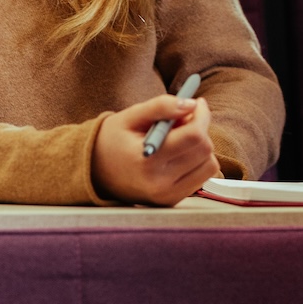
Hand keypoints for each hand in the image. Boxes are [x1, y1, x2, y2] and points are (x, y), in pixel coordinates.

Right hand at [90, 92, 220, 204]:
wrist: (94, 172)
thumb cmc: (112, 139)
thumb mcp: (132, 116)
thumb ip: (161, 106)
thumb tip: (191, 104)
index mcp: (148, 161)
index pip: (194, 136)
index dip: (201, 115)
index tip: (196, 102)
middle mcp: (160, 184)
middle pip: (204, 150)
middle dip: (201, 128)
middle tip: (184, 118)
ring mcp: (167, 196)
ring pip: (209, 165)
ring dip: (201, 146)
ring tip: (179, 137)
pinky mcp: (171, 201)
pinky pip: (202, 177)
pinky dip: (197, 162)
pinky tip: (178, 153)